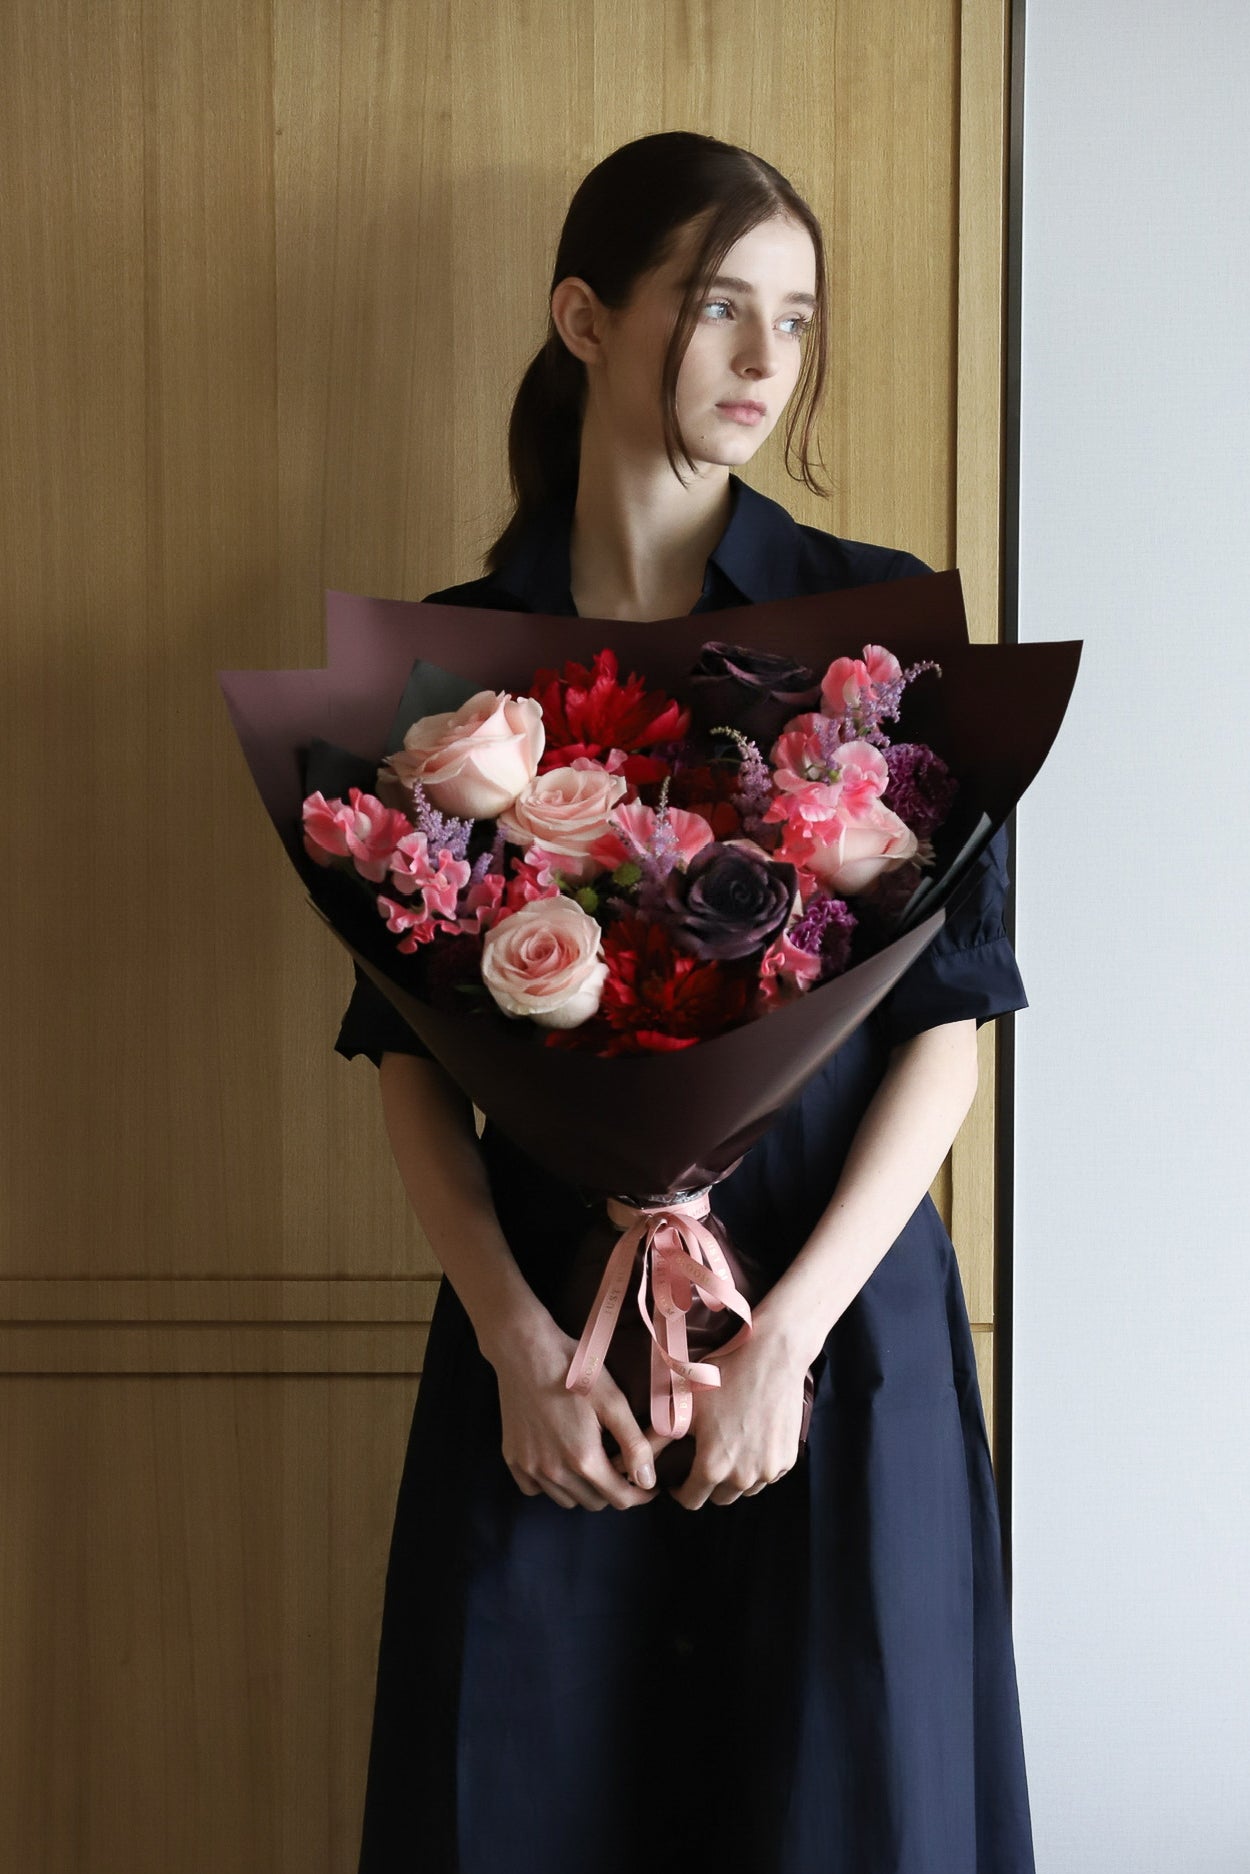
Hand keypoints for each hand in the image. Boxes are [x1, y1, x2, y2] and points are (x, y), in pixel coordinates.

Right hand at [488, 1312, 661, 1512]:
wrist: (526, 1350)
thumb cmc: (574, 1370)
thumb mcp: (613, 1401)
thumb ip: (634, 1444)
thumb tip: (648, 1481)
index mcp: (583, 1458)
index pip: (620, 1499)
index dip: (640, 1495)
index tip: (649, 1486)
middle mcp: (554, 1471)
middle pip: (593, 1502)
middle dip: (612, 1489)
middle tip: (618, 1464)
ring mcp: (530, 1467)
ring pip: (565, 1499)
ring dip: (583, 1489)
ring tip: (590, 1461)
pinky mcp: (512, 1458)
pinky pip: (535, 1489)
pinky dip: (551, 1484)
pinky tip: (559, 1460)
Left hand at [613, 1323, 808, 1510]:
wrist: (773, 1357)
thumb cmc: (725, 1376)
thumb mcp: (685, 1405)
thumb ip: (655, 1439)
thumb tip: (623, 1462)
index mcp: (713, 1467)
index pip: (691, 1500)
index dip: (680, 1490)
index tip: (678, 1477)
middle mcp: (743, 1477)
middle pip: (719, 1498)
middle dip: (708, 1484)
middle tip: (703, 1459)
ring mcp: (769, 1470)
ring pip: (745, 1488)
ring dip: (734, 1478)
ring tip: (727, 1448)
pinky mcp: (787, 1460)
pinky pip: (767, 1474)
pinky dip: (757, 1466)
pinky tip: (750, 1441)